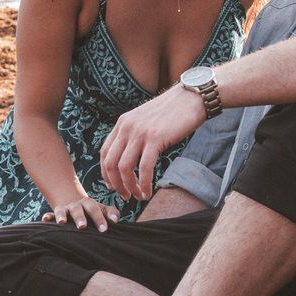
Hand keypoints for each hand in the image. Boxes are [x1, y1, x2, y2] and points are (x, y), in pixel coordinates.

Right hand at [43, 195, 121, 231]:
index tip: (104, 229)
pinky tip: (45, 219)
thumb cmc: (92, 210)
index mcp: (89, 204)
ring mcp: (65, 209)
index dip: (100, 219)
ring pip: (63, 211)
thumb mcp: (102, 209)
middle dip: (80, 217)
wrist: (74, 202)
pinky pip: (51, 214)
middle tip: (82, 227)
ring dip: (62, 216)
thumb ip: (111, 213)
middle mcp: (77, 206)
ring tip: (62, 222)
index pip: (95, 210)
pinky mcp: (56, 213)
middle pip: (78, 210)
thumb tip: (115, 220)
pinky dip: (48, 217)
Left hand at [100, 84, 206, 200]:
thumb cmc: (172, 112)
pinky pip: (144, 168)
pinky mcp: (155, 138)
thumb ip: (134, 134)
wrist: (191, 98)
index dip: (106, 173)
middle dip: (116, 185)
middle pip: (111, 163)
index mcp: (122, 123)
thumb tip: (130, 157)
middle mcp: (127, 127)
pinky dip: (144, 184)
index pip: (105, 153)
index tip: (112, 186)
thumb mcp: (145, 120)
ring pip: (124, 168)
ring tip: (138, 197)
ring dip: (129, 187)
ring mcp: (140, 133)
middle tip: (125, 196)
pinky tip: (148, 192)